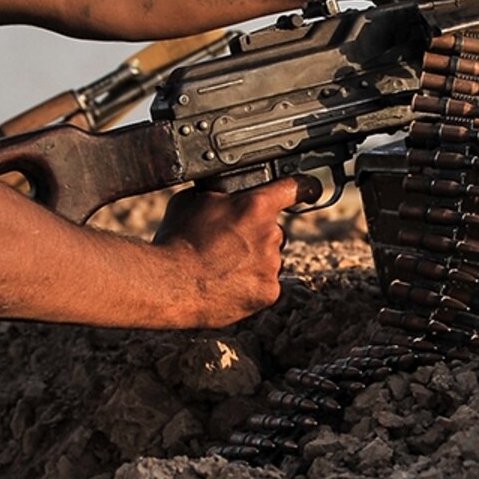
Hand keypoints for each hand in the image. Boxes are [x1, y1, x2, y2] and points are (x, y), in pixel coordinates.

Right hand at [157, 177, 299, 323]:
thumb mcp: (192, 200)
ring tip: (220, 267)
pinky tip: (226, 284)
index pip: (293, 187)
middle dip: (256, 235)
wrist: (169, 283)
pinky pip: (265, 284)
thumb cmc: (176, 240)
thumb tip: (223, 191)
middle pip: (274, 230)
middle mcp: (270, 233)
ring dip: (252, 261)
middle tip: (226, 244)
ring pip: (269, 259)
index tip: (310, 189)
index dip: (304, 186)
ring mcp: (272, 265)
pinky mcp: (269, 292)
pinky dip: (250, 285)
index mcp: (255, 205)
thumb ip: (220, 194)